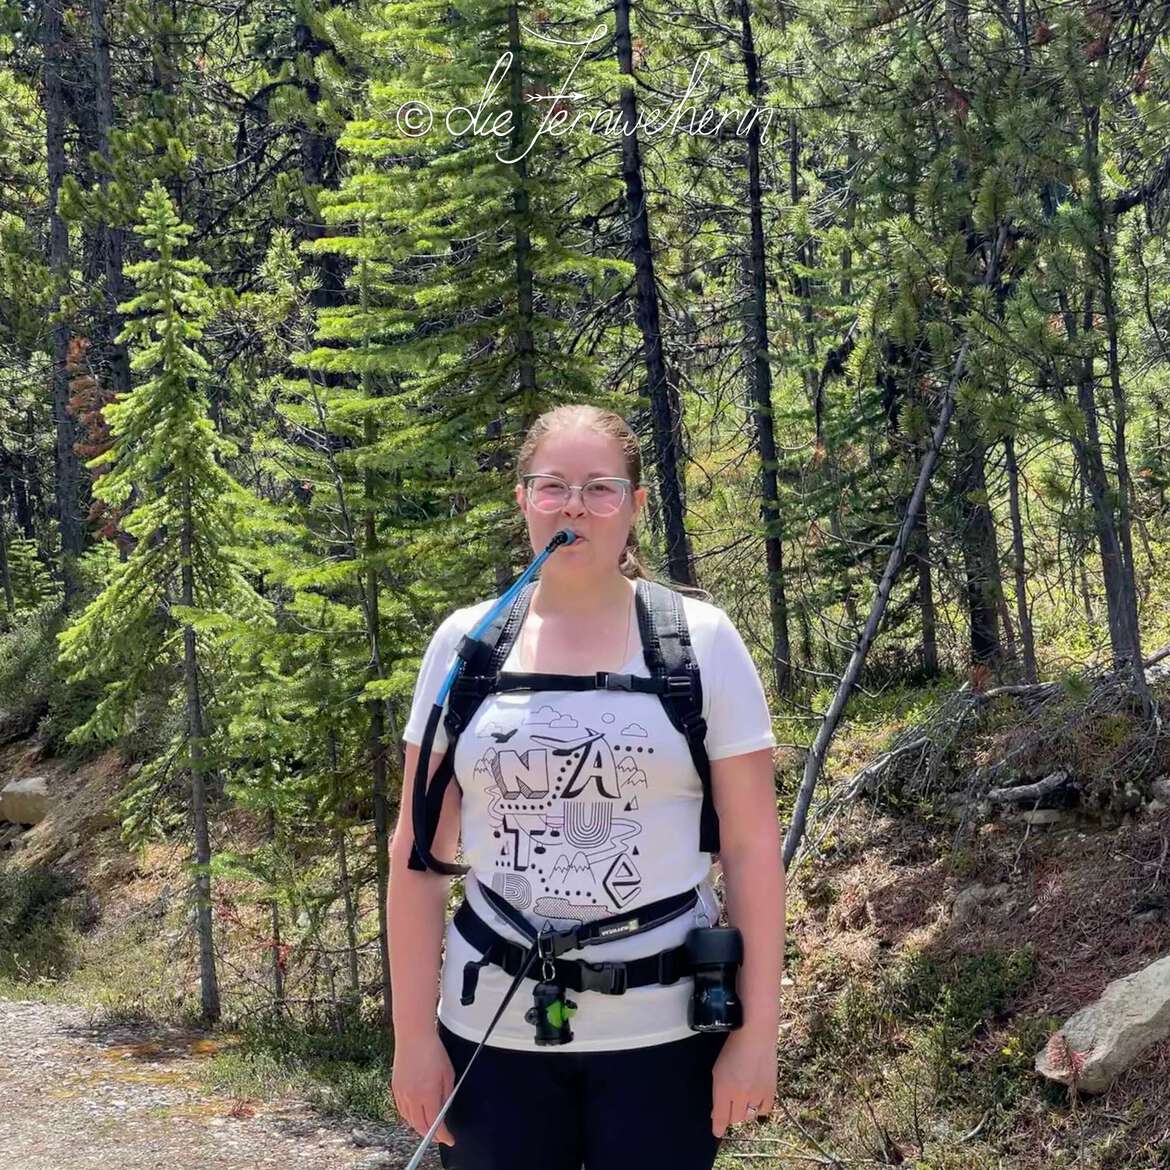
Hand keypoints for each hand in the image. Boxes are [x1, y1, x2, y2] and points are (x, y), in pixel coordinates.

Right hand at [391, 1030, 456, 1146]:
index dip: (443, 1135)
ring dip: (420, 1128)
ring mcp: (402, 1093)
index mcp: (428, 1093)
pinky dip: (410, 1118)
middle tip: (440, 1137)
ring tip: (429, 1129)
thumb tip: (444, 1111)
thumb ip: (446, 1095)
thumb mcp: (448, 1073)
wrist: (413, 1036)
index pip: (435, 1123)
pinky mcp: (395, 1088)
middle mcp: (412, 1096)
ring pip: (410, 1120)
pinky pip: (402, 1110)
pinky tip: (416, 1117)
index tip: (449, 1139)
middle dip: (432, 1135)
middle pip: (420, 1126)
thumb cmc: (433, 1051)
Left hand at [710, 1029, 776, 1137]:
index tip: (717, 1132)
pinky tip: (756, 1099)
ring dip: (744, 1110)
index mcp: (723, 1088)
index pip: (720, 1116)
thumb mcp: (718, 1069)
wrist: (756, 1035)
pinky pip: (764, 1110)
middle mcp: (739, 1095)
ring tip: (743, 1099)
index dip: (718, 1127)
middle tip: (731, 1107)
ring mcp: (756, 1094)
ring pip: (749, 1115)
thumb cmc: (733, 1048)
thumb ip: (718, 1091)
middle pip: (735, 1118)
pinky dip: (759, 1108)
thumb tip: (718, 1112)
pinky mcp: (770, 1092)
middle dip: (731, 1115)